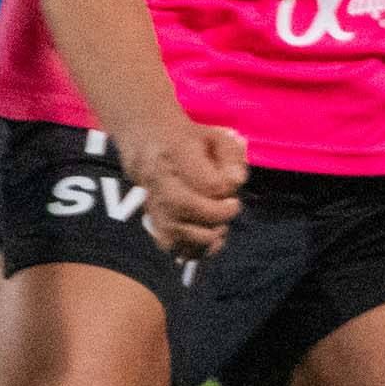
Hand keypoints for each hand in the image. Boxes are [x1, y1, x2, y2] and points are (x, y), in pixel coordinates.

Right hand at [131, 121, 248, 260]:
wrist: (148, 142)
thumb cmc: (190, 140)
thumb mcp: (217, 136)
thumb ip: (232, 157)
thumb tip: (236, 182)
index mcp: (177, 153)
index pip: (206, 182)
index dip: (226, 191)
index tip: (233, 189)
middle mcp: (159, 179)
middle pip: (185, 206)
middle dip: (216, 215)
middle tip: (231, 207)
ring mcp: (153, 202)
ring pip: (175, 230)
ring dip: (206, 236)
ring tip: (221, 227)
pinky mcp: (152, 219)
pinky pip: (169, 244)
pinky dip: (192, 249)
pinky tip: (208, 241)